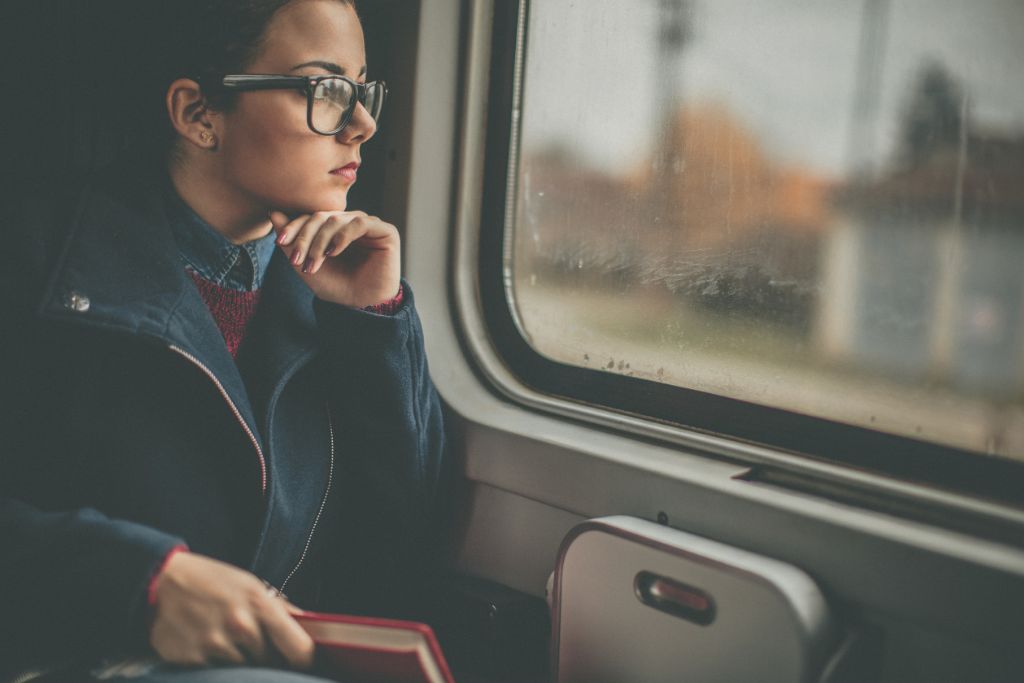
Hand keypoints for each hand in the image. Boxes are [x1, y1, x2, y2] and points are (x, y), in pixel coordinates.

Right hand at [149, 552, 313, 668]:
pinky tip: (205, 642)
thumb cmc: (212, 582)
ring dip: (238, 658)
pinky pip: (216, 671)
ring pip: (244, 668)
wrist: (162, 582)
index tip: (304, 663)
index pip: (298, 647)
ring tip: (223, 636)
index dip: (305, 659)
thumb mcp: (250, 585)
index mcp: (260, 603)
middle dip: (264, 654)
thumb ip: (279, 608)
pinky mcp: (193, 659)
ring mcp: (216, 643)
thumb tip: (308, 625)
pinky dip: (214, 662)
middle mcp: (240, 624)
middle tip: (246, 637)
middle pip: (269, 660)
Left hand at [269, 210, 400, 307]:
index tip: (280, 242)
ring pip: (337, 220)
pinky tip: (334, 252)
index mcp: (334, 227)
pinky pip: (359, 223)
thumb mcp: (307, 265)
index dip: (294, 227)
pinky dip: (343, 236)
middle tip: (296, 259)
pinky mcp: (385, 231)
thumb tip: (273, 213)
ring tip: (314, 263)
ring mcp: (368, 225)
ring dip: (321, 241)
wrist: (362, 305)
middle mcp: (351, 222)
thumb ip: (292, 242)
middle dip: (305, 238)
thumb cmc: (337, 286)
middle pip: (321, 217)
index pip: (311, 217)